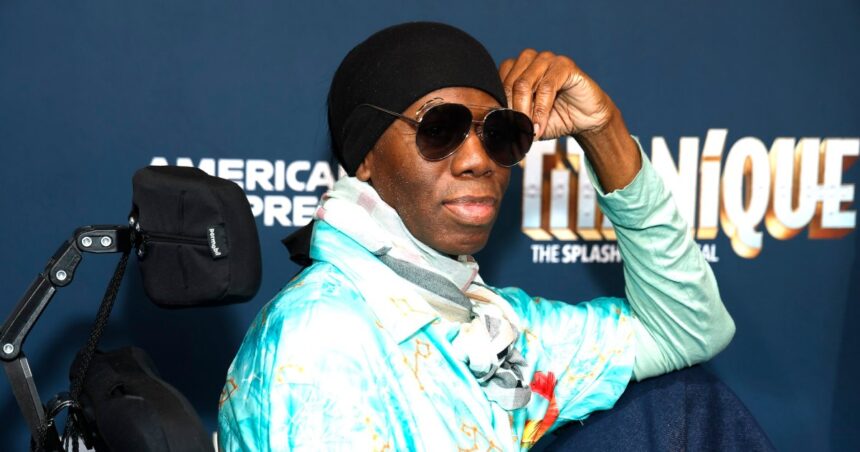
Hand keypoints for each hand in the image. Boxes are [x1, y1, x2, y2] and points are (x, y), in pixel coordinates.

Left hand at [499, 49, 614, 139]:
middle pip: (510, 84)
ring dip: (524, 112)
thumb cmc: (554, 119)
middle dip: (511, 113)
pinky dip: (540, 110)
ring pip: (524, 84)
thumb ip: (510, 122)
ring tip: (528, 131)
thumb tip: (491, 131)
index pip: (497, 83)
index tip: (503, 130)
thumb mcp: (526, 123)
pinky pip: (546, 87)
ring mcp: (547, 59)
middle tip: (515, 133)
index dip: (499, 108)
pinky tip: (539, 126)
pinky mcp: (564, 65)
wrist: (584, 119)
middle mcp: (529, 59)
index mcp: (516, 69)